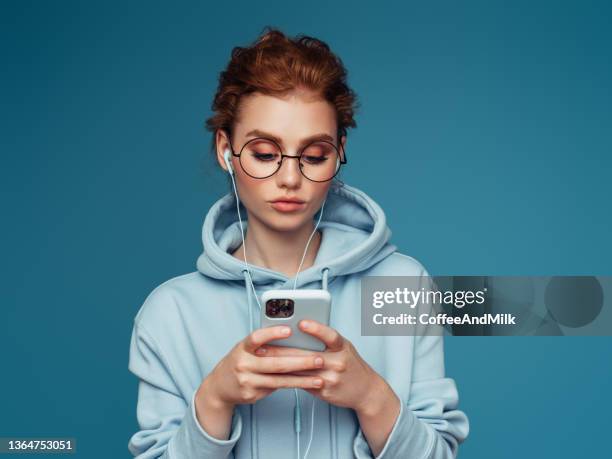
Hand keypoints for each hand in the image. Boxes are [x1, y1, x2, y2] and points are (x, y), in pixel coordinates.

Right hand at [194, 325, 324, 439]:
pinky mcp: (252, 395)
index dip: (272, 333)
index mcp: (242, 347)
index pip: (256, 338)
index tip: (289, 330)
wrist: (219, 387)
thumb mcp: (246, 348)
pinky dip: (294, 385)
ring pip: (279, 380)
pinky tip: (307, 384)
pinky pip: (277, 389)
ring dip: (302, 379)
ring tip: (320, 377)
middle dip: (300, 361)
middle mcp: (243, 364)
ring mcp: (247, 381)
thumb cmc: (240, 360)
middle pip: (275, 363)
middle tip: (319, 359)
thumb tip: (293, 337)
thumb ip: (264, 344)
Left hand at [256, 320, 398, 416]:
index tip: (301, 322)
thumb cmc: (351, 364)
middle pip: (307, 355)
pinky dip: (288, 377)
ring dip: (280, 365)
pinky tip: (273, 374)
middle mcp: (338, 363)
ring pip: (301, 371)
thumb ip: (326, 341)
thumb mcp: (344, 348)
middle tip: (263, 346)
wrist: (366, 391)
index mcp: (343, 348)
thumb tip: (299, 331)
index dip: (316, 329)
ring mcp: (331, 379)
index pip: (330, 335)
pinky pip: (303, 383)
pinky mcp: (324, 392)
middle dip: (282, 350)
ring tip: (263, 360)